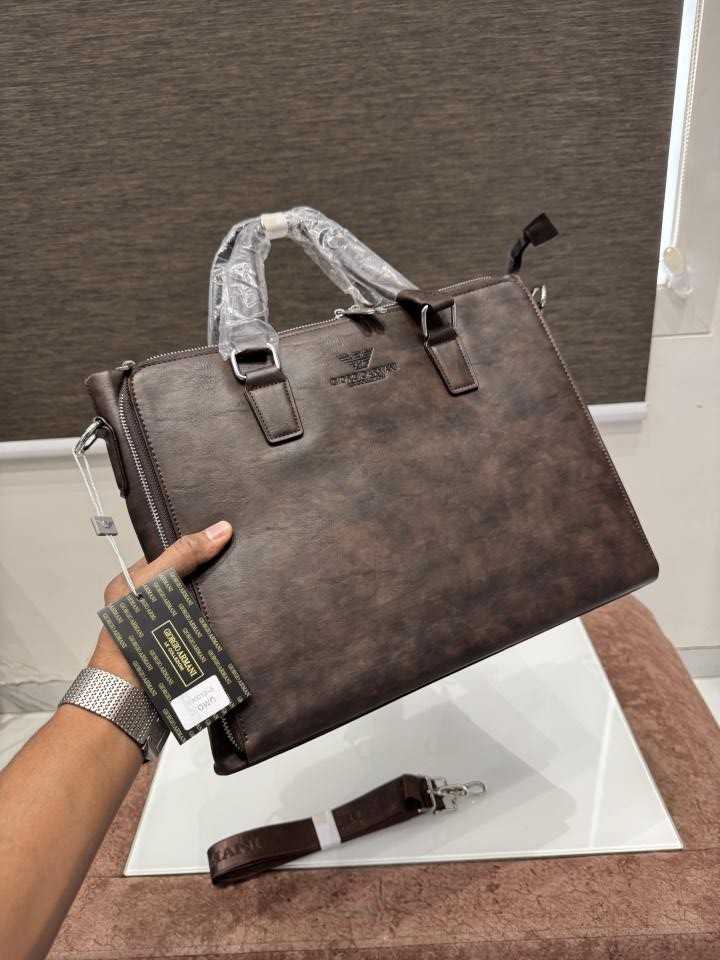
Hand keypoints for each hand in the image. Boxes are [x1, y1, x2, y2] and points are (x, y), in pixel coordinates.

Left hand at [89, 521, 232, 685]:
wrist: (130, 693)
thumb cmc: (129, 636)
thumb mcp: (152, 583)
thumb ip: (182, 556)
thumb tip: (221, 530)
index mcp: (137, 583)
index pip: (172, 555)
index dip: (196, 544)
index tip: (227, 534)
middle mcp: (154, 603)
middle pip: (191, 579)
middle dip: (214, 573)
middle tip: (244, 557)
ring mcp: (172, 625)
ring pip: (203, 604)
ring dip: (223, 602)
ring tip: (251, 582)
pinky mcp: (188, 646)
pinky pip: (211, 628)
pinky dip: (225, 623)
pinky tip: (242, 613)